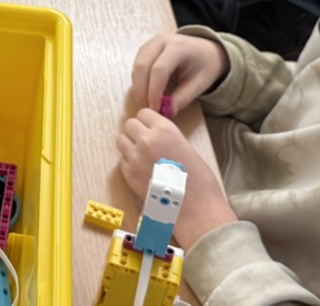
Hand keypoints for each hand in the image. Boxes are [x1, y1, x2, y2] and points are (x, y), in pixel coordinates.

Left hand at [116, 110, 237, 249]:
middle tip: (145, 143)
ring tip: (142, 157)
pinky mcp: (128, 174)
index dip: (146, 122)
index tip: (150, 129)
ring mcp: (135, 157)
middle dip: (135, 132)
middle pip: (129, 124)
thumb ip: (165, 136)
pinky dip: (129, 164)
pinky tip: (143, 172)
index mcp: (164, 129)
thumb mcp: (184, 145)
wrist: (195, 205)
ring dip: (129, 146)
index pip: (143, 113)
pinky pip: (122, 160)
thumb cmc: (197, 178)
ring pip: (121, 141)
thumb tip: (151, 134)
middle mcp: (147, 139)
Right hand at [131, 33, 228, 114]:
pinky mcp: (146, 48)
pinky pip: (137, 65)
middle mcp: (162, 41)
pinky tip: (146, 93)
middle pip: (143, 66)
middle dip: (142, 90)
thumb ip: (182, 98)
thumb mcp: (199, 84)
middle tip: (148, 108)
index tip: (155, 108)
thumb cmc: (205, 66)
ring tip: (148, 103)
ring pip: (137, 66)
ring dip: (138, 87)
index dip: (154, 91)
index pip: (160, 69)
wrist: (206, 50)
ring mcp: (152, 42)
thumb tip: (166, 113)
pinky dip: (138, 81)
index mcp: (179, 47)